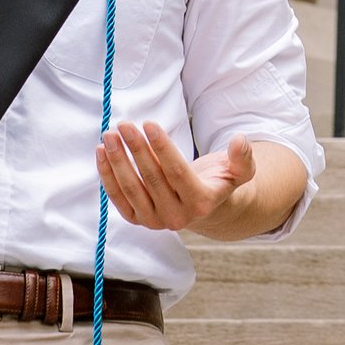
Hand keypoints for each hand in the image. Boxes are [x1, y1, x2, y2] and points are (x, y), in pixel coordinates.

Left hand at [97, 118, 266, 239]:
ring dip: (117, 160)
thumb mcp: (240, 171)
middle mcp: (177, 217)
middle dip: (136, 149)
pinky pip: (118, 198)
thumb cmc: (220, 181)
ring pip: (131, 188)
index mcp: (201, 202)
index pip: (177, 173)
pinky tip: (101, 153)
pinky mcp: (138, 220)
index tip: (149, 124)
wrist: (205, 207)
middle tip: (124, 125)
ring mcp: (155, 221)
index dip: (162, 148)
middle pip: (151, 179)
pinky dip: (107, 175)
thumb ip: (242, 158)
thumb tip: (240, 141)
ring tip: (109, 136)